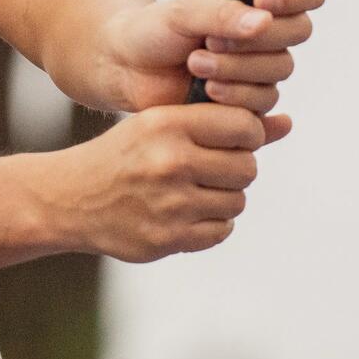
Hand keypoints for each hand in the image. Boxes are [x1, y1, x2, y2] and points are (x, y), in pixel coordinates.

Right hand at [47, 103, 267, 261]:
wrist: (69, 198)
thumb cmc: (123, 156)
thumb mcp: (161, 126)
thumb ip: (222, 124)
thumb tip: (289, 121)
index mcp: (166, 124)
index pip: (244, 125)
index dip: (246, 135)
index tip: (228, 141)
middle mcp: (170, 161)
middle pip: (247, 168)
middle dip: (234, 170)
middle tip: (207, 169)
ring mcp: (170, 203)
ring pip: (236, 202)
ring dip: (222, 199)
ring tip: (190, 192)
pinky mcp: (168, 237)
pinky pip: (221, 231)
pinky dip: (209, 225)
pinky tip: (182, 214)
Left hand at [97, 0, 323, 135]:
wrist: (125, 68)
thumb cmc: (151, 31)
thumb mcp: (181, 14)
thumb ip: (220, 14)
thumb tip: (263, 20)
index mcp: (255, 0)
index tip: (263, 0)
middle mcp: (264, 33)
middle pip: (297, 33)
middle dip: (254, 39)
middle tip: (209, 42)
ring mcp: (259, 69)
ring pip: (279, 72)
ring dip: (238, 70)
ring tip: (195, 66)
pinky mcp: (247, 102)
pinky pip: (264, 105)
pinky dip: (234, 98)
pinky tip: (205, 93)